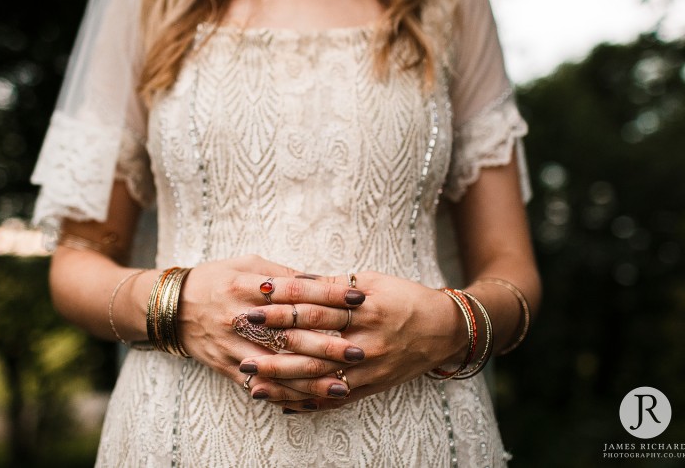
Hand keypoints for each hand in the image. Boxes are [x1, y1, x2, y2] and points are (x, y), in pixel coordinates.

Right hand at [177, 255, 367, 400]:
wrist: (172, 308)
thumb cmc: (216, 279)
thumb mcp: (247, 264)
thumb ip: (283, 274)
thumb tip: (322, 281)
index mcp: (246, 285)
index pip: (296, 290)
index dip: (329, 294)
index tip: (358, 298)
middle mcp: (240, 316)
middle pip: (290, 333)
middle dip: (328, 344)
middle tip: (359, 350)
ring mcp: (233, 345)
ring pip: (277, 367)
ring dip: (312, 379)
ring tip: (344, 385)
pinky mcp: (227, 367)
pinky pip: (260, 385)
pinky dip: (287, 395)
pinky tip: (311, 401)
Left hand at [236, 271, 467, 410]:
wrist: (444, 330)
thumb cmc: (405, 298)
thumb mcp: (373, 281)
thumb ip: (333, 284)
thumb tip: (293, 281)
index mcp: (367, 308)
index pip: (317, 304)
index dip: (285, 300)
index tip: (255, 298)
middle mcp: (367, 340)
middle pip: (312, 344)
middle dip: (273, 342)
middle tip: (240, 341)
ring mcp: (369, 369)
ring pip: (318, 378)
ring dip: (282, 380)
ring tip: (250, 379)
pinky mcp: (371, 387)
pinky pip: (333, 399)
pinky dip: (305, 402)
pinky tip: (279, 403)